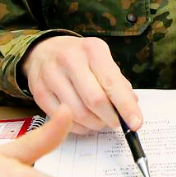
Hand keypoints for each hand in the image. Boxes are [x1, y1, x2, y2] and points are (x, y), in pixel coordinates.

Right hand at [22, 35, 142, 133]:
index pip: (112, 83)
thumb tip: (132, 109)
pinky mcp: (39, 92)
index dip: (126, 107)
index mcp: (92, 49)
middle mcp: (69, 59)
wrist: (43, 51)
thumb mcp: (102, 60)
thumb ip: (118, 84)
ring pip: (78, 113)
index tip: (136, 123)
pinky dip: (78, 127)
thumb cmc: (80, 58)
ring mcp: (51, 75)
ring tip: (100, 121)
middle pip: (94, 100)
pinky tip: (84, 122)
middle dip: (109, 118)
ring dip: (94, 124)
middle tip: (116, 123)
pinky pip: (62, 119)